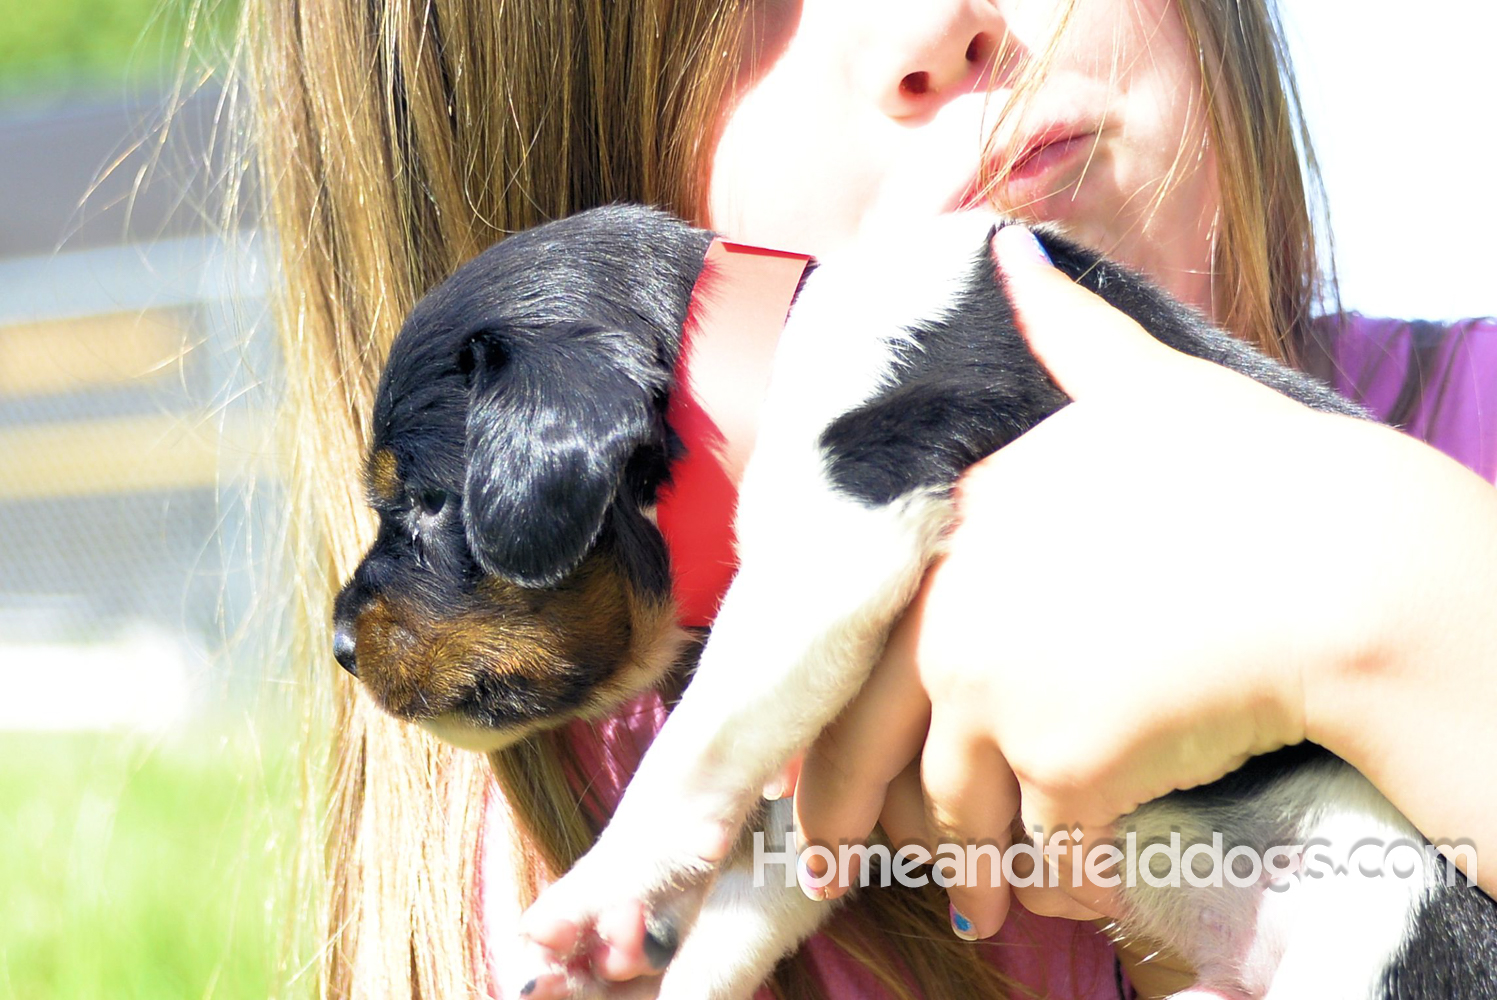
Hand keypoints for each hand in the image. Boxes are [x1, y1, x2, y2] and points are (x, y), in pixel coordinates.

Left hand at [789, 224, 1494, 939]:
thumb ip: (1060, 330)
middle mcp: (953, 616)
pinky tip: (1071, 900)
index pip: (853, 644)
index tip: (806, 773)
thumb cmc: (1248, 472)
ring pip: (958, 812)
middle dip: (846, 820)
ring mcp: (1002, 695)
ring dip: (970, 870)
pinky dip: (1063, 885)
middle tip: (833, 867)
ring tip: (980, 907)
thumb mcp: (1139, 384)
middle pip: (865, 747)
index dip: (824, 721)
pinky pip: (1050, 851)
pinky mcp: (1066, 767)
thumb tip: (1008, 249)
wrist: (1337, 562)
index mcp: (957, 531)